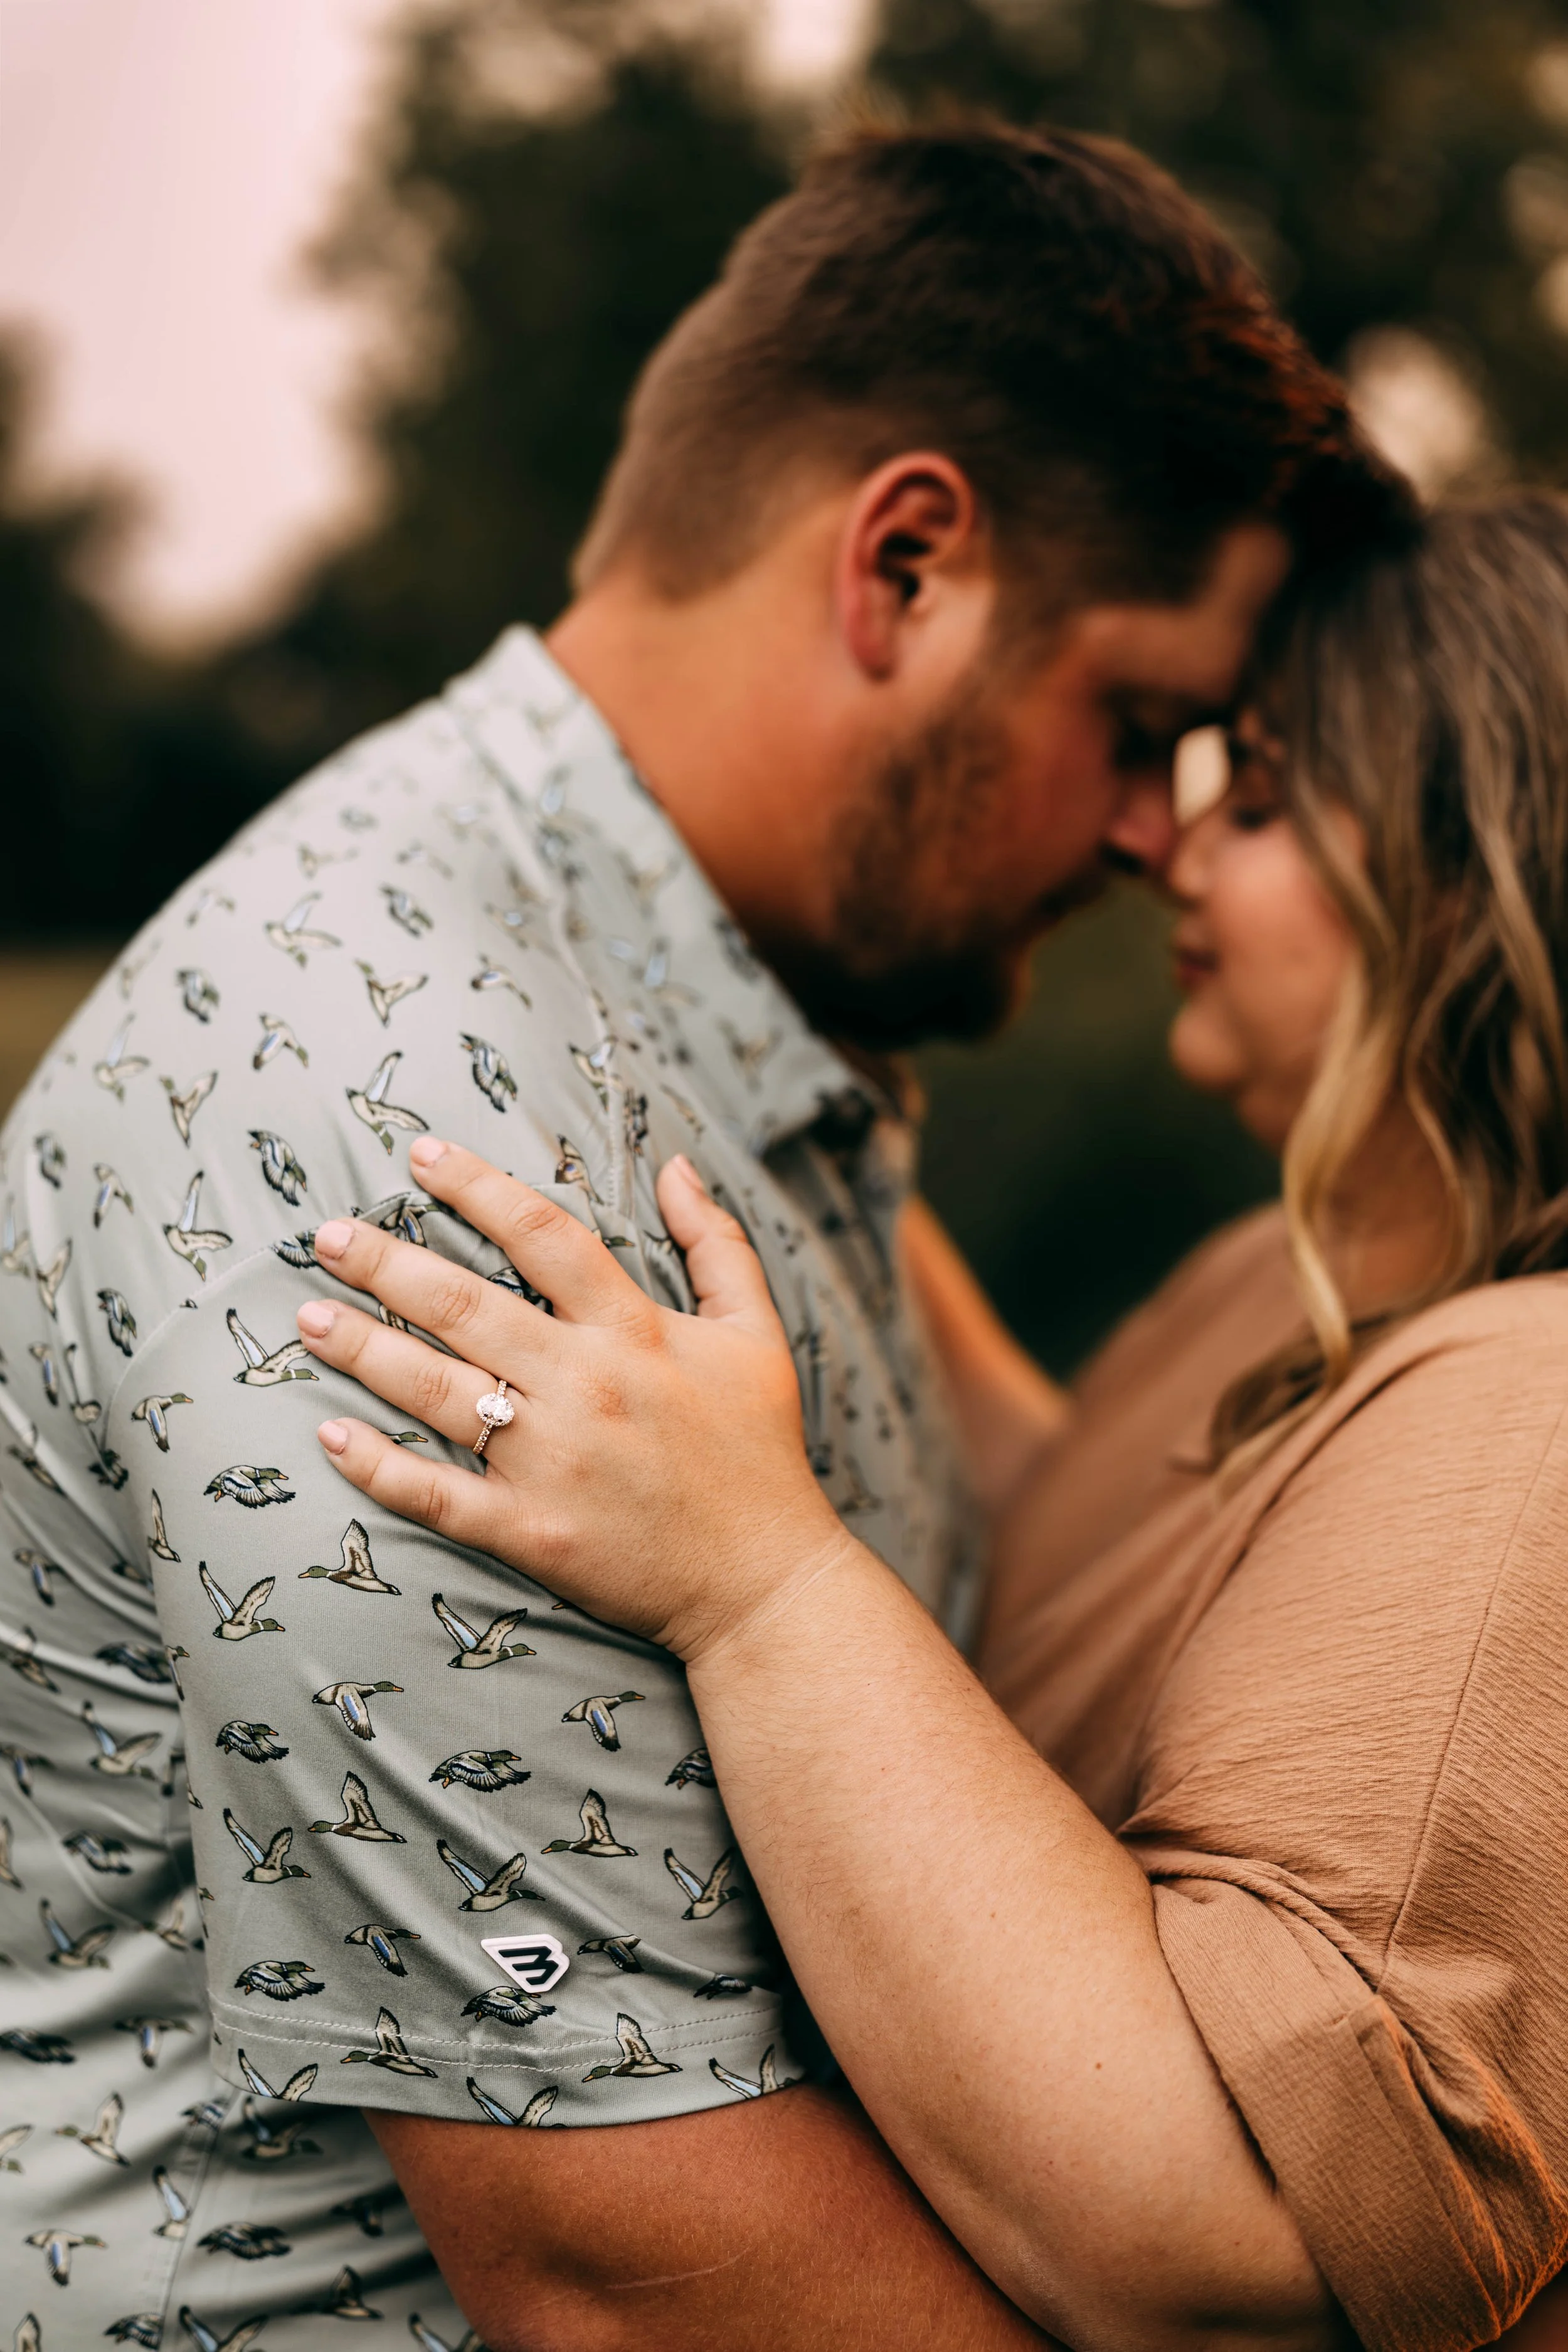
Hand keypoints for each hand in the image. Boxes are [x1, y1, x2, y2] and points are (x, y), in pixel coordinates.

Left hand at [296, 1138, 857, 1662]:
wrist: (765, 1581)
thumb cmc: (758, 1452)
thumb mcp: (757, 1333)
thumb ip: (718, 1244)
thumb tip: (679, 1165)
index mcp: (634, 1330)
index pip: (541, 1235)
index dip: (477, 1187)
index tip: (422, 1156)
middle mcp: (584, 1384)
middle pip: (465, 1305)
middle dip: (385, 1263)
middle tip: (327, 1236)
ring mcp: (551, 1462)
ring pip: (436, 1390)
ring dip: (363, 1348)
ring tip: (309, 1315)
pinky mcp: (531, 1532)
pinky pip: (436, 1495)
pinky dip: (379, 1467)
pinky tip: (331, 1435)